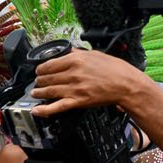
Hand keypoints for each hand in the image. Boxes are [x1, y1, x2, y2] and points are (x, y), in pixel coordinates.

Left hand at [31, 47, 147, 117]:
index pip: (49, 64)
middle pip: (47, 78)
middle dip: (39, 81)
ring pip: (49, 91)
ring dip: (39, 92)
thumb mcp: (95, 54)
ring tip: (35, 93)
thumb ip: (78, 53)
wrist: (126, 84)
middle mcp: (72, 73)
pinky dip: (44, 110)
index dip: (41, 69)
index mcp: (75, 59)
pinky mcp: (78, 101)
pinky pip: (57, 106)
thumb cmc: (115, 69)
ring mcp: (74, 88)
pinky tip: (37, 110)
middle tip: (37, 82)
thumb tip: (68, 52)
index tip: (39, 71)